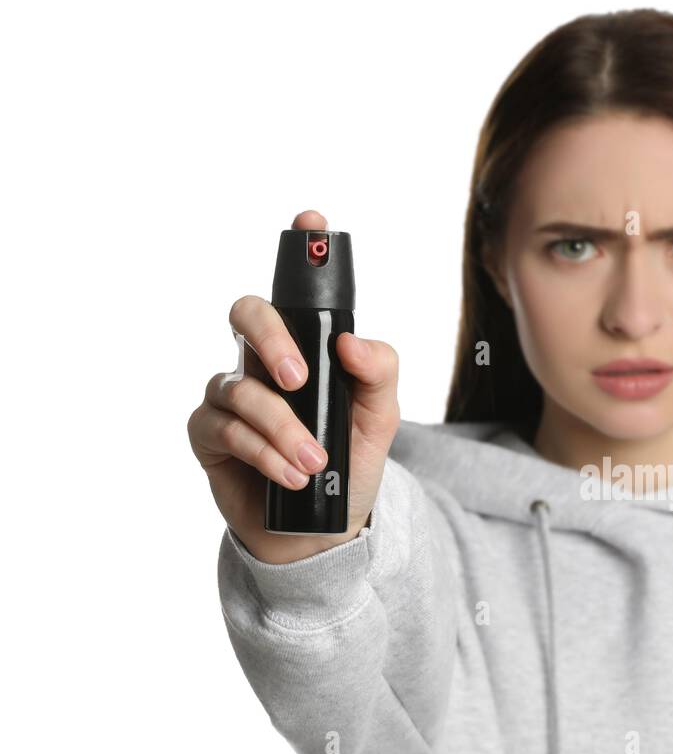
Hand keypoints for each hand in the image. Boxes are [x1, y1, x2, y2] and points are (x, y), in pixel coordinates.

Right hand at [188, 208, 400, 563]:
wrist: (321, 532)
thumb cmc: (349, 467)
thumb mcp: (380, 420)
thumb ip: (378, 374)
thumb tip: (352, 343)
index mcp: (305, 350)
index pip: (297, 292)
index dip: (301, 249)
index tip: (312, 221)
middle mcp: (262, 363)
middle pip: (247, 314)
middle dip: (271, 338)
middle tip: (301, 379)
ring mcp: (231, 397)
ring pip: (240, 387)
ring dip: (281, 428)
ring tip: (314, 461)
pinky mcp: (210, 436)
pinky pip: (223, 427)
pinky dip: (262, 451)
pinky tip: (290, 473)